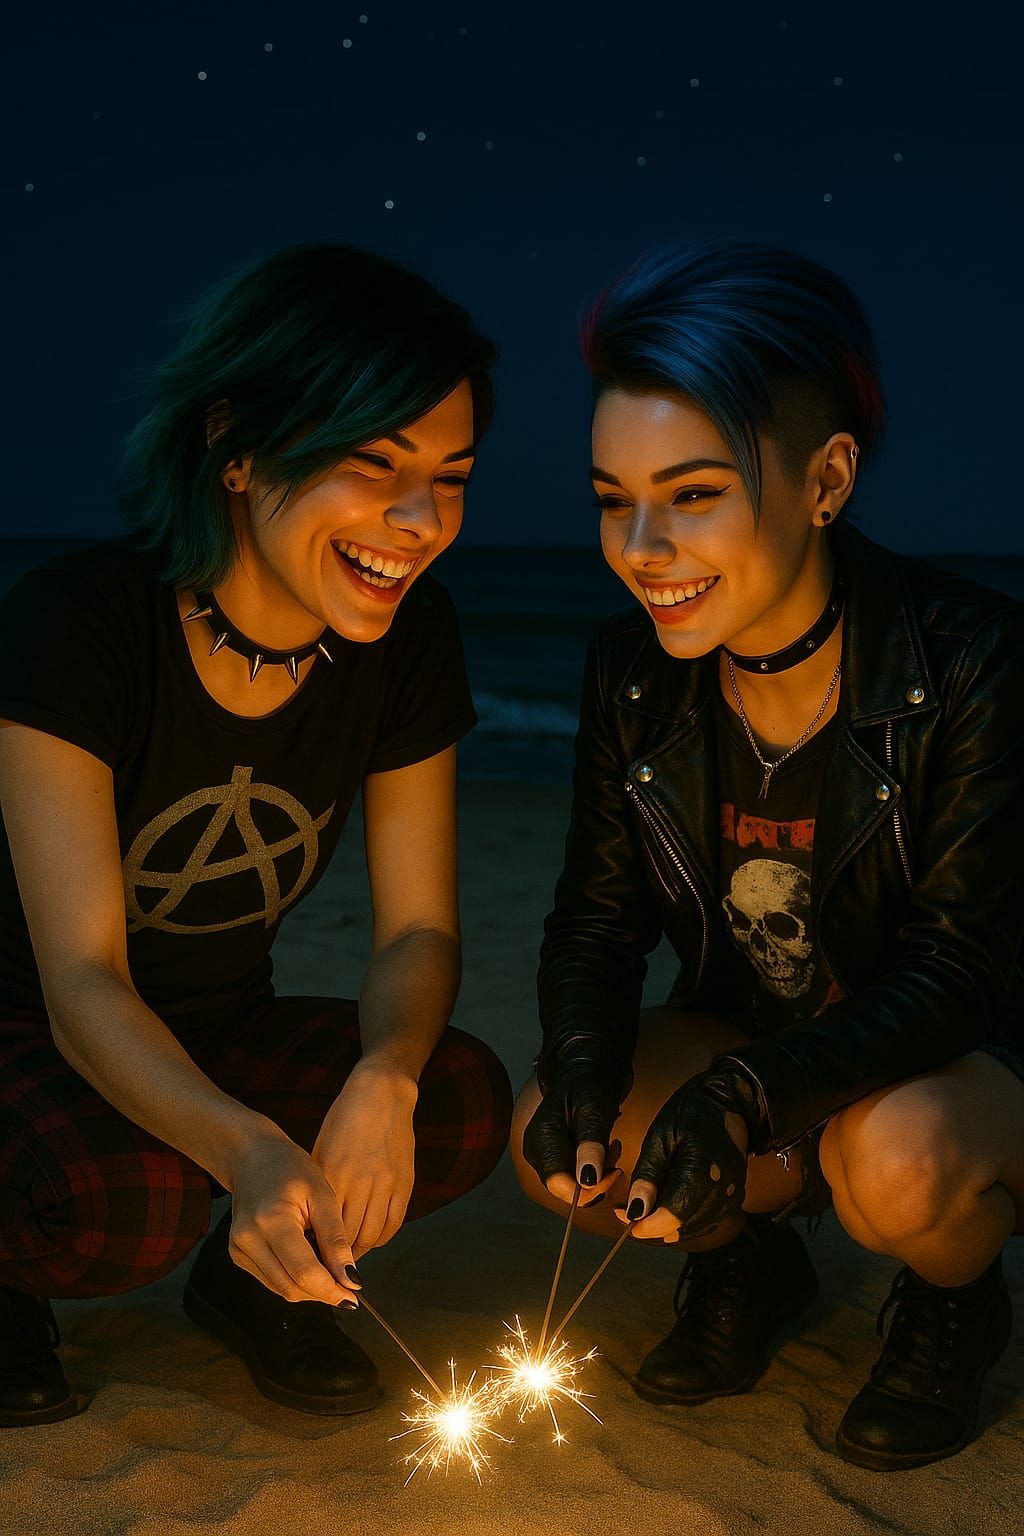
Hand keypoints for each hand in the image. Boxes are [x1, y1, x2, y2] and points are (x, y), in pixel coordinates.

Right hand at [223, 1129, 360, 1305]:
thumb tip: (351, 1279)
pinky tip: (308, 1261)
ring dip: (310, 1289)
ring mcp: (239, 1250)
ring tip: (328, 1268)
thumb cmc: (290, 1169)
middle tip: (347, 1284)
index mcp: (271, 1221)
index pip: (304, 1272)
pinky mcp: (238, 1256)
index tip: (353, 1296)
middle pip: (291, 1288)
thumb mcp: (323, 1196)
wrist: (253, 1158)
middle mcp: (248, 1240)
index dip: (331, 1290)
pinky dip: (295, 1279)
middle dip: (323, 1293)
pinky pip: (272, 1281)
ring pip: (281, 1289)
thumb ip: (336, 1240)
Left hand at [311, 1059, 417, 1261]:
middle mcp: (360, 1182)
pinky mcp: (405, 1182)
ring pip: (371, 1236)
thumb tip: (309, 1225)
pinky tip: (369, 1240)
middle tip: (326, 1268)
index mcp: (334, 1174)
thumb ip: (319, 1187)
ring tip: (346, 1259)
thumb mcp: (321, 1150)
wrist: (382, 1093)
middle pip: (348, 1238)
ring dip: (358, 1253)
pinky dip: (380, 1239)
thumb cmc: (344, 1119)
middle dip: (336, 1259)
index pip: (324, 1228)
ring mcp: (386, 1183)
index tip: (308, 1262)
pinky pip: (393, 1224)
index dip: (317, 1251)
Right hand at [522, 1053, 624, 1208]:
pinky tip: (603, 1149)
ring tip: (611, 1147)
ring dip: (596, 1174)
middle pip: (563, 1187)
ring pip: (571, 1183)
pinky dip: (592, 1168)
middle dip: (595, 1180)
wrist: (585, 1072)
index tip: (615, 1173)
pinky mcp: (552, 1155)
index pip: (558, 1183)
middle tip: (615, 1155)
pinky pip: (573, 1175)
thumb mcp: (595, 1111)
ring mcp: (542, 1153)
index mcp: (541, 1136)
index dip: (588, 1189)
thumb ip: (590, 1145)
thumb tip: (587, 1182)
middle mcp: (535, 1149)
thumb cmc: (590, 1085)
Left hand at [621, 1065, 763, 1242]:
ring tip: (644, 1208)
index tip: (623, 1219)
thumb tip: (634, 1211)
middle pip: (684, 1225)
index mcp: (703, 1169)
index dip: (647, 1225)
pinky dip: (685, 1221)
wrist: (727, 1102)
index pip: (674, 1214)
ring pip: (695, 1227)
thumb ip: (648, 1176)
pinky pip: (707, 1220)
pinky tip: (669, 1207)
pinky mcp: (735, 1196)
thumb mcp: (660, 1137)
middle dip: (652, 1225)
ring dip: (668, 1226)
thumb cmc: (689, 1114)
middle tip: (625, 1211)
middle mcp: (723, 1188)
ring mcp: (733, 1194)